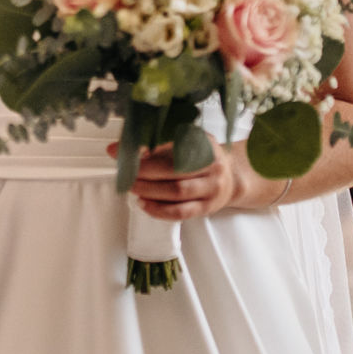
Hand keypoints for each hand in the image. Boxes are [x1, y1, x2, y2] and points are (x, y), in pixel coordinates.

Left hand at [112, 140, 249, 220]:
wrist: (232, 177)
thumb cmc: (203, 157)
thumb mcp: (187, 141)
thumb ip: (158, 143)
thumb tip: (121, 148)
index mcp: (205, 143)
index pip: (170, 143)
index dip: (144, 148)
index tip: (120, 151)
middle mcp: (212, 165)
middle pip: (173, 169)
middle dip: (144, 173)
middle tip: (125, 173)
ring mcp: (212, 188)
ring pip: (177, 192)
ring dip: (149, 191)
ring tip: (132, 188)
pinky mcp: (207, 207)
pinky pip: (181, 212)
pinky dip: (159, 210)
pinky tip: (144, 204)